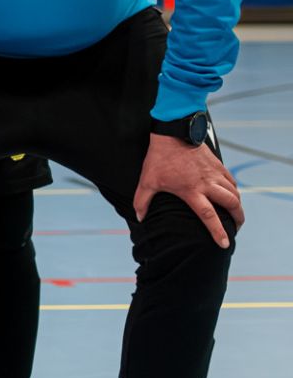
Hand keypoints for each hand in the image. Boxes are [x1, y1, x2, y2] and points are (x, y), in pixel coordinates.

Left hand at [135, 133, 242, 247]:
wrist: (173, 133)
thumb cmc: (159, 159)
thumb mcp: (147, 181)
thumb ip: (142, 201)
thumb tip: (139, 218)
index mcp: (192, 191)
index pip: (209, 216)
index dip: (218, 231)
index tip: (225, 244)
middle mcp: (207, 184)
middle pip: (231, 204)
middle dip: (238, 219)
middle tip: (236, 228)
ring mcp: (215, 174)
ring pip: (234, 193)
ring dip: (238, 205)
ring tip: (236, 214)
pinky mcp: (218, 165)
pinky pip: (232, 181)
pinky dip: (234, 190)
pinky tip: (231, 195)